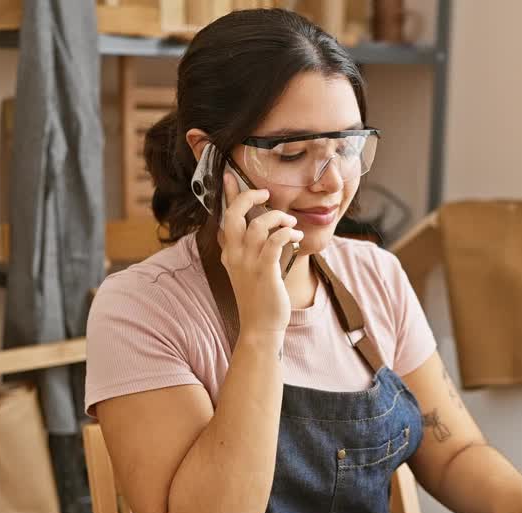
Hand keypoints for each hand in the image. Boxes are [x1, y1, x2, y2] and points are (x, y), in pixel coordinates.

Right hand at [219, 172, 303, 337]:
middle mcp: (235, 256)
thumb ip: (248, 251)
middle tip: (265, 193)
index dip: (227, 195)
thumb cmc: (259, 298)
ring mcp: (248, 264)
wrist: (260, 327)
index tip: (229, 176)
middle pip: (234, 215)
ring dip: (276, 217)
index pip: (225, 217)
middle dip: (248, 197)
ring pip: (257, 226)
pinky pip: (274, 242)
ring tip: (290, 222)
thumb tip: (257, 231)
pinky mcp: (265, 272)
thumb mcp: (247, 271)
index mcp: (229, 253)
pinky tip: (296, 235)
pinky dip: (287, 233)